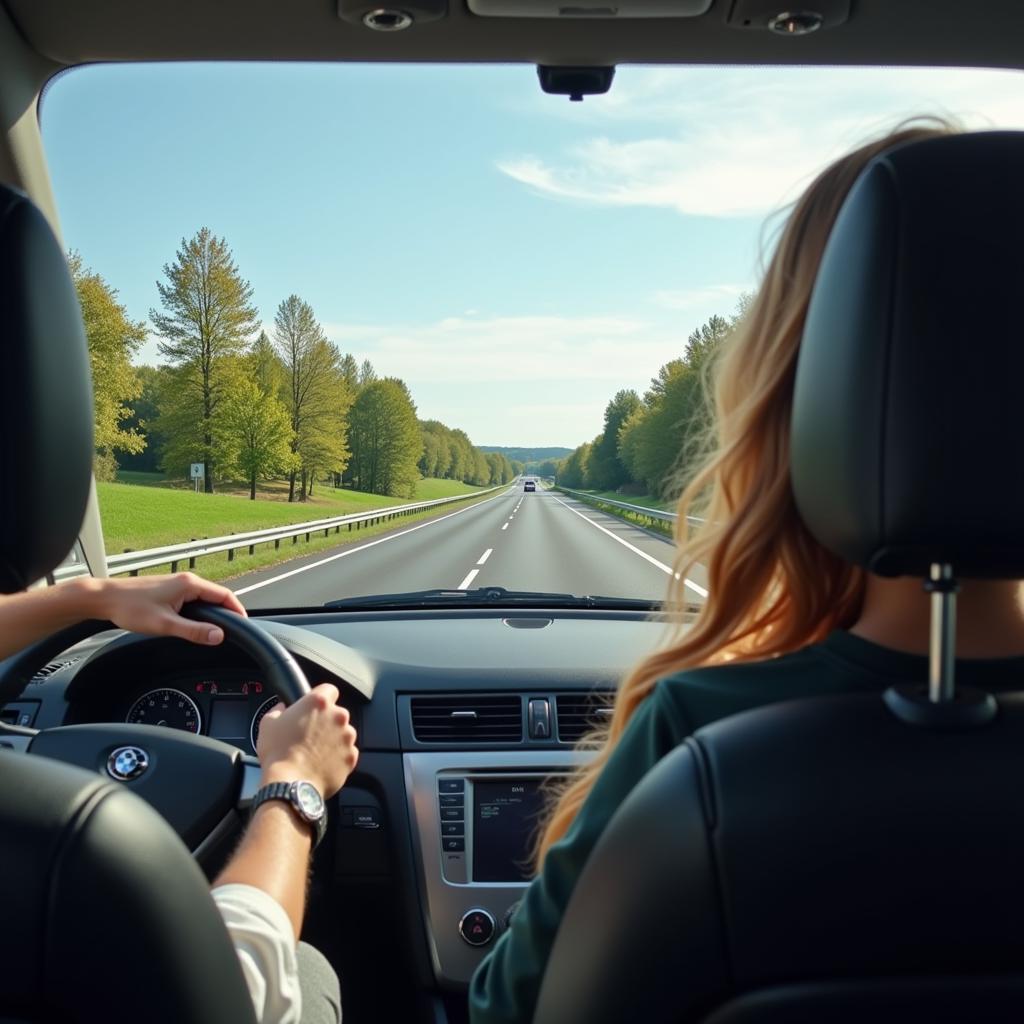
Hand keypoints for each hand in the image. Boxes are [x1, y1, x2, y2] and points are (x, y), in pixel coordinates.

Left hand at [71, 572, 246, 645]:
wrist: (104, 598)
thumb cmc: (130, 608)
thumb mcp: (165, 624)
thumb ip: (194, 631)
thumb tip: (218, 636)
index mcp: (189, 584)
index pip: (224, 595)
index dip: (237, 610)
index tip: (244, 624)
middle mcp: (185, 580)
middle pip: (216, 596)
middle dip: (226, 612)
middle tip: (232, 630)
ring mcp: (176, 583)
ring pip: (203, 597)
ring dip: (212, 612)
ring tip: (215, 628)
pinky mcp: (168, 589)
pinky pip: (192, 598)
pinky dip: (199, 610)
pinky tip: (194, 622)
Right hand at [256, 683, 358, 797]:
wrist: (290, 784)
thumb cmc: (278, 753)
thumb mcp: (268, 724)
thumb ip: (277, 710)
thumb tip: (281, 708)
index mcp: (318, 702)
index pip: (328, 690)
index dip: (320, 699)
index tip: (314, 708)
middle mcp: (337, 716)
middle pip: (337, 713)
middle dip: (326, 722)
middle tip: (310, 735)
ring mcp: (347, 737)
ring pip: (344, 733)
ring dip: (333, 740)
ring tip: (315, 753)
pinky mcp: (351, 756)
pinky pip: (347, 753)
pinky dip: (338, 757)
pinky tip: (322, 764)